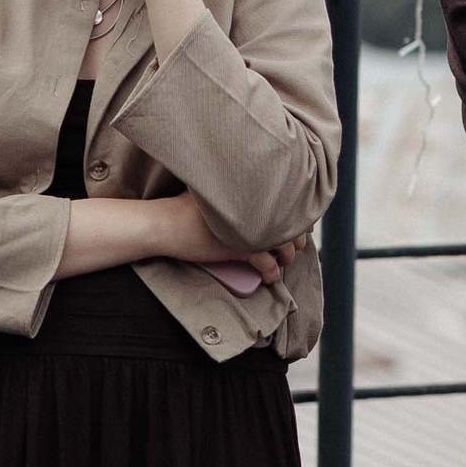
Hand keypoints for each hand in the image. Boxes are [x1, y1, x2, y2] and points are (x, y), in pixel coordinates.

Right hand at [158, 193, 301, 283]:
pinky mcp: (240, 247)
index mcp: (250, 189)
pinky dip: (271, 272)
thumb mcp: (215, 193)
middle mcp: (254, 205)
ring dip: (288, 256)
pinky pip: (267, 263)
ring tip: (285, 261)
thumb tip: (252, 198)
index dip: (298, 214)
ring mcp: (248, 226)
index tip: (302, 225)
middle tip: (297, 247)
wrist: (164, 222)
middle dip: (297, 237)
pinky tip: (270, 277)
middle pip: (290, 221)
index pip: (287, 200)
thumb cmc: (183, 208)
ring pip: (283, 244)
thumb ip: (235, 193)